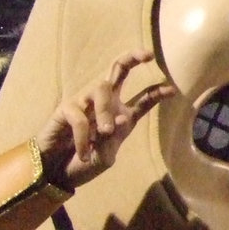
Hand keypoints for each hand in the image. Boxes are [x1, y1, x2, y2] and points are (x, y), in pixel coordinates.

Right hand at [35, 49, 174, 190]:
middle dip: (132, 58)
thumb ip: (113, 141)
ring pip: (101, 88)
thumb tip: (119, 119)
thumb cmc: (83, 163)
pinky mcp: (65, 109)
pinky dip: (84, 137)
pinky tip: (83, 153)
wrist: (56, 174)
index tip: (172, 90)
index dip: (157, 93)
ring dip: (105, 110)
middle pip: (117, 70)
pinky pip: (80, 116)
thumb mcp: (105, 157)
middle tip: (147, 55)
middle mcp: (105, 103)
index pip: (143, 99)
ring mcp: (84, 103)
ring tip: (105, 132)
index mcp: (122, 114)